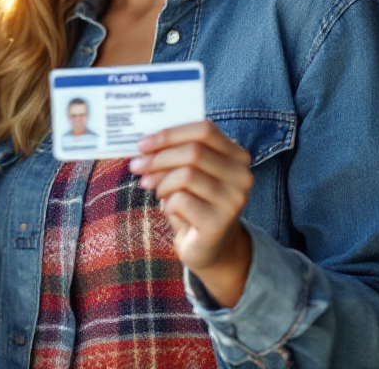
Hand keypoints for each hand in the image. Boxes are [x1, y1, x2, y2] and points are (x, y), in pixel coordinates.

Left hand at [129, 120, 252, 305]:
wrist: (210, 248)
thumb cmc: (195, 202)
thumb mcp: (189, 173)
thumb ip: (175, 154)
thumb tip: (143, 145)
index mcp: (237, 156)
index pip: (205, 130)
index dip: (170, 134)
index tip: (143, 143)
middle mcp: (242, 176)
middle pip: (193, 152)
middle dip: (158, 158)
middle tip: (136, 166)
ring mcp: (234, 200)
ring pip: (186, 175)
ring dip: (162, 182)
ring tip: (156, 191)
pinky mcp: (219, 223)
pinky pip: (182, 200)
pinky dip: (167, 203)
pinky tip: (170, 210)